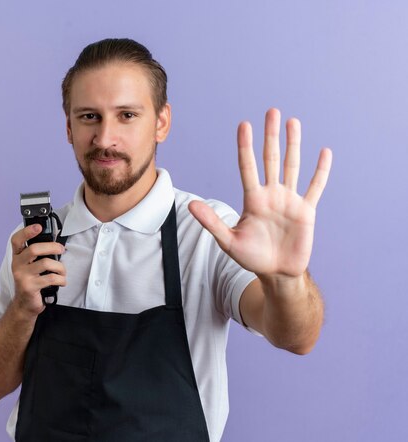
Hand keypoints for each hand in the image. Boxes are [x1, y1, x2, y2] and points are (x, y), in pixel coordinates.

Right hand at [10, 224, 66, 316]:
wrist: (25, 305)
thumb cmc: (32, 282)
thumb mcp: (32, 266)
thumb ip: (38, 255)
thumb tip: (55, 243)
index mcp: (17, 256)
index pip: (17, 240)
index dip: (27, 231)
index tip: (38, 227)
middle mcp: (17, 265)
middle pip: (34, 249)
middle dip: (52, 247)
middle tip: (61, 249)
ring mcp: (22, 276)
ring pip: (46, 263)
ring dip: (60, 267)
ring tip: (62, 272)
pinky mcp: (30, 287)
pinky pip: (50, 278)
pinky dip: (61, 279)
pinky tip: (62, 281)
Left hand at [189, 108, 331, 277]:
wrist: (276, 273)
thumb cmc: (251, 258)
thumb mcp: (228, 240)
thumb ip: (211, 222)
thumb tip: (190, 206)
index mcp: (252, 199)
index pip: (248, 166)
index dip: (246, 146)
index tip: (244, 125)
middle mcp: (271, 194)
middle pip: (271, 159)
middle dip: (271, 135)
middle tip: (272, 111)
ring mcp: (289, 200)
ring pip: (292, 166)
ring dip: (294, 144)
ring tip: (293, 122)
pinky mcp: (306, 211)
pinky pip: (315, 187)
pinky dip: (320, 171)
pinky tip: (324, 152)